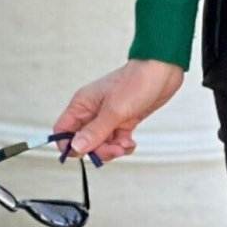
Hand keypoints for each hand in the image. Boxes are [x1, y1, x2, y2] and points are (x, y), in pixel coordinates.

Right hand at [53, 58, 184, 163]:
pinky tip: (130, 142)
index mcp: (82, 104)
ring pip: (101, 143)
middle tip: (113, 149)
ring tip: (125, 144)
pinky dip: (122, 145)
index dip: (68, 144)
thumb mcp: (114, 111)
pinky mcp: (123, 121)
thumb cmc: (137, 82)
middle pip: (83, 141)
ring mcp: (108, 117)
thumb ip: (94, 132)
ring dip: (113, 149)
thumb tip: (75, 147)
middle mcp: (92, 111)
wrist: (162, 72)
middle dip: (97, 150)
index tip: (82, 154)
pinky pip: (116, 141)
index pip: (63, 129)